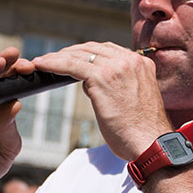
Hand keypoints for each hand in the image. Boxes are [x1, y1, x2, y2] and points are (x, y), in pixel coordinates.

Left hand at [33, 42, 171, 160]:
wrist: (150, 144)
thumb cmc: (140, 132)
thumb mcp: (132, 100)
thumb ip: (115, 86)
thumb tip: (90, 83)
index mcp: (141, 63)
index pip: (107, 50)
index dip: (86, 53)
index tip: (71, 57)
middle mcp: (130, 60)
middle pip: (92, 48)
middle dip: (70, 52)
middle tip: (52, 58)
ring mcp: (117, 67)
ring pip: (80, 55)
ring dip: (58, 57)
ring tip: (42, 62)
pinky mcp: (102, 78)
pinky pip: (71, 65)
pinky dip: (54, 64)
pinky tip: (41, 65)